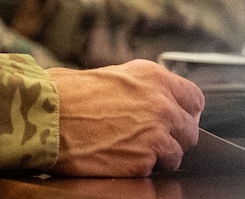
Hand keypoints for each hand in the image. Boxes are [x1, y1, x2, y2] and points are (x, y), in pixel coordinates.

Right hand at [49, 60, 202, 176]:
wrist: (49, 115)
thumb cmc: (72, 94)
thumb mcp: (118, 75)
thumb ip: (147, 88)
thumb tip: (163, 100)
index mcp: (156, 78)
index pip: (195, 99)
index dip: (186, 113)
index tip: (178, 120)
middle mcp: (162, 104)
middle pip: (190, 130)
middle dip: (175, 137)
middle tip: (155, 140)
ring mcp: (155, 134)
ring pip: (177, 154)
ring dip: (161, 156)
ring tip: (135, 151)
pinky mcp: (142, 161)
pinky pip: (154, 169)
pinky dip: (140, 168)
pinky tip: (121, 158)